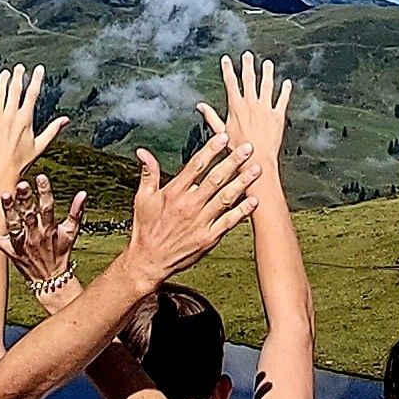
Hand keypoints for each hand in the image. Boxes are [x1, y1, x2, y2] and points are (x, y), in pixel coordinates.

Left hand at [0, 63, 64, 195]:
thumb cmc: (20, 162)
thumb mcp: (40, 146)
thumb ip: (52, 130)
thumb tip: (65, 119)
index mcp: (25, 120)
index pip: (32, 94)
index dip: (36, 79)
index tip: (38, 69)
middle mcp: (10, 116)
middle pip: (15, 90)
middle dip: (18, 76)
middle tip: (19, 67)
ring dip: (2, 81)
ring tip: (5, 73)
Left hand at [0, 174, 86, 296]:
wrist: (51, 280)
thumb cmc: (60, 252)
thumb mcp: (71, 233)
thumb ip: (76, 212)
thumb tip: (83, 193)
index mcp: (49, 229)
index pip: (47, 208)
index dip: (44, 193)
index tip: (40, 177)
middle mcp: (34, 235)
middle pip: (28, 215)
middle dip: (25, 200)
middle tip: (20, 184)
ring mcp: (21, 243)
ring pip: (13, 225)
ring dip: (8, 211)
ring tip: (3, 194)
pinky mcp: (9, 251)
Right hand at [122, 133, 257, 280]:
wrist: (149, 261)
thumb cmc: (145, 229)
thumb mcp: (142, 198)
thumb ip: (148, 173)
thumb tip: (143, 152)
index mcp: (174, 192)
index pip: (196, 165)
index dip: (211, 149)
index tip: (223, 137)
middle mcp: (189, 205)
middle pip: (215, 178)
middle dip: (233, 161)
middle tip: (248, 148)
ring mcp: (200, 222)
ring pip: (225, 197)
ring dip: (242, 182)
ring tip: (256, 170)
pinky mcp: (208, 238)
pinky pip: (228, 222)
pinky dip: (242, 211)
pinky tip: (254, 201)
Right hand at [197, 51, 291, 198]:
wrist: (257, 161)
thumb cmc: (238, 150)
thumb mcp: (221, 132)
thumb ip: (211, 116)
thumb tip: (200, 106)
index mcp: (236, 106)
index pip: (231, 82)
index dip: (228, 69)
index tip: (227, 60)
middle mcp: (251, 104)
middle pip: (249, 79)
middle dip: (248, 65)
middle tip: (248, 56)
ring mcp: (265, 108)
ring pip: (267, 85)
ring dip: (267, 73)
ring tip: (267, 63)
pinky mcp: (278, 115)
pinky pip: (283, 99)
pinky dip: (285, 90)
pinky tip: (287, 83)